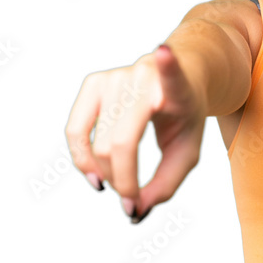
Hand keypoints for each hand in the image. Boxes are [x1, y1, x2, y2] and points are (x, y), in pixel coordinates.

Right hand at [65, 44, 205, 222]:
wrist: (179, 76)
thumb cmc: (184, 116)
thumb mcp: (187, 151)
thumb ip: (166, 185)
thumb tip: (133, 210)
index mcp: (178, 88)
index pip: (172, 75)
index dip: (168, 66)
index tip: (165, 52)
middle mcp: (144, 77)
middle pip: (120, 143)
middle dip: (123, 182)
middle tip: (132, 200)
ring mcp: (115, 76)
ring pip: (96, 143)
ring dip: (104, 175)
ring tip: (118, 185)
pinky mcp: (93, 82)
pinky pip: (75, 131)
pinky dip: (82, 159)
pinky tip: (95, 176)